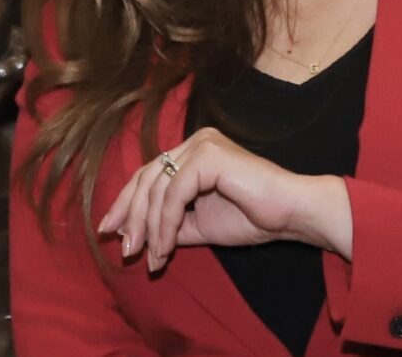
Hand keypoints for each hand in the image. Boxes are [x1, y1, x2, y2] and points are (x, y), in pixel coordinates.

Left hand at [97, 127, 351, 272]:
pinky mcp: (208, 156)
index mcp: (193, 152)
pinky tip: (164, 249)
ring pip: (157, 187)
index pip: (149, 174)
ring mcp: (201, 145)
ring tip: (150, 259)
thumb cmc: (254, 217)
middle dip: (131, 216)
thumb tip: (136, 235)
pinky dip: (165, 224)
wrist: (291, 214)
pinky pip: (174, 194)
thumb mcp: (200, 224)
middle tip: (125, 250)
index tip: (110, 231)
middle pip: (146, 177)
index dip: (127, 202)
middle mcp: (195, 142)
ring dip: (148, 228)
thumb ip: (171, 224)